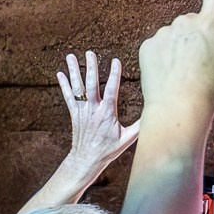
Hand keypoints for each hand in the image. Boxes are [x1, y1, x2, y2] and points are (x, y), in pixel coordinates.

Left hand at [56, 50, 139, 170]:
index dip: (114, 75)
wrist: (86, 160)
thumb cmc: (108, 150)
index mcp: (107, 114)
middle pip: (91, 84)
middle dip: (91, 67)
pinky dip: (64, 85)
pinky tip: (60, 73)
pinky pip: (68, 97)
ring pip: (77, 87)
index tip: (116, 60)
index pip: (112, 90)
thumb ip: (140, 126)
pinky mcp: (74, 114)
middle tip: (90, 53)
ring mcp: (82, 111)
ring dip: (74, 71)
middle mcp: (93, 110)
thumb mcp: (127, 139)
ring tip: (71, 56)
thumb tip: (154, 115)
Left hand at [136, 0, 213, 131]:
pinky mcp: (148, 45)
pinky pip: (161, 47)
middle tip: (202, 67)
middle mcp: (186, 23)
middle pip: (195, 24)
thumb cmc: (211, 92)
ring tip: (184, 77)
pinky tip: (169, 76)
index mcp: (212, 25)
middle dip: (199, 39)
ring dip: (181, 50)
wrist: (177, 110)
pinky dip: (165, 58)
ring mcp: (165, 33)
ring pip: (176, 37)